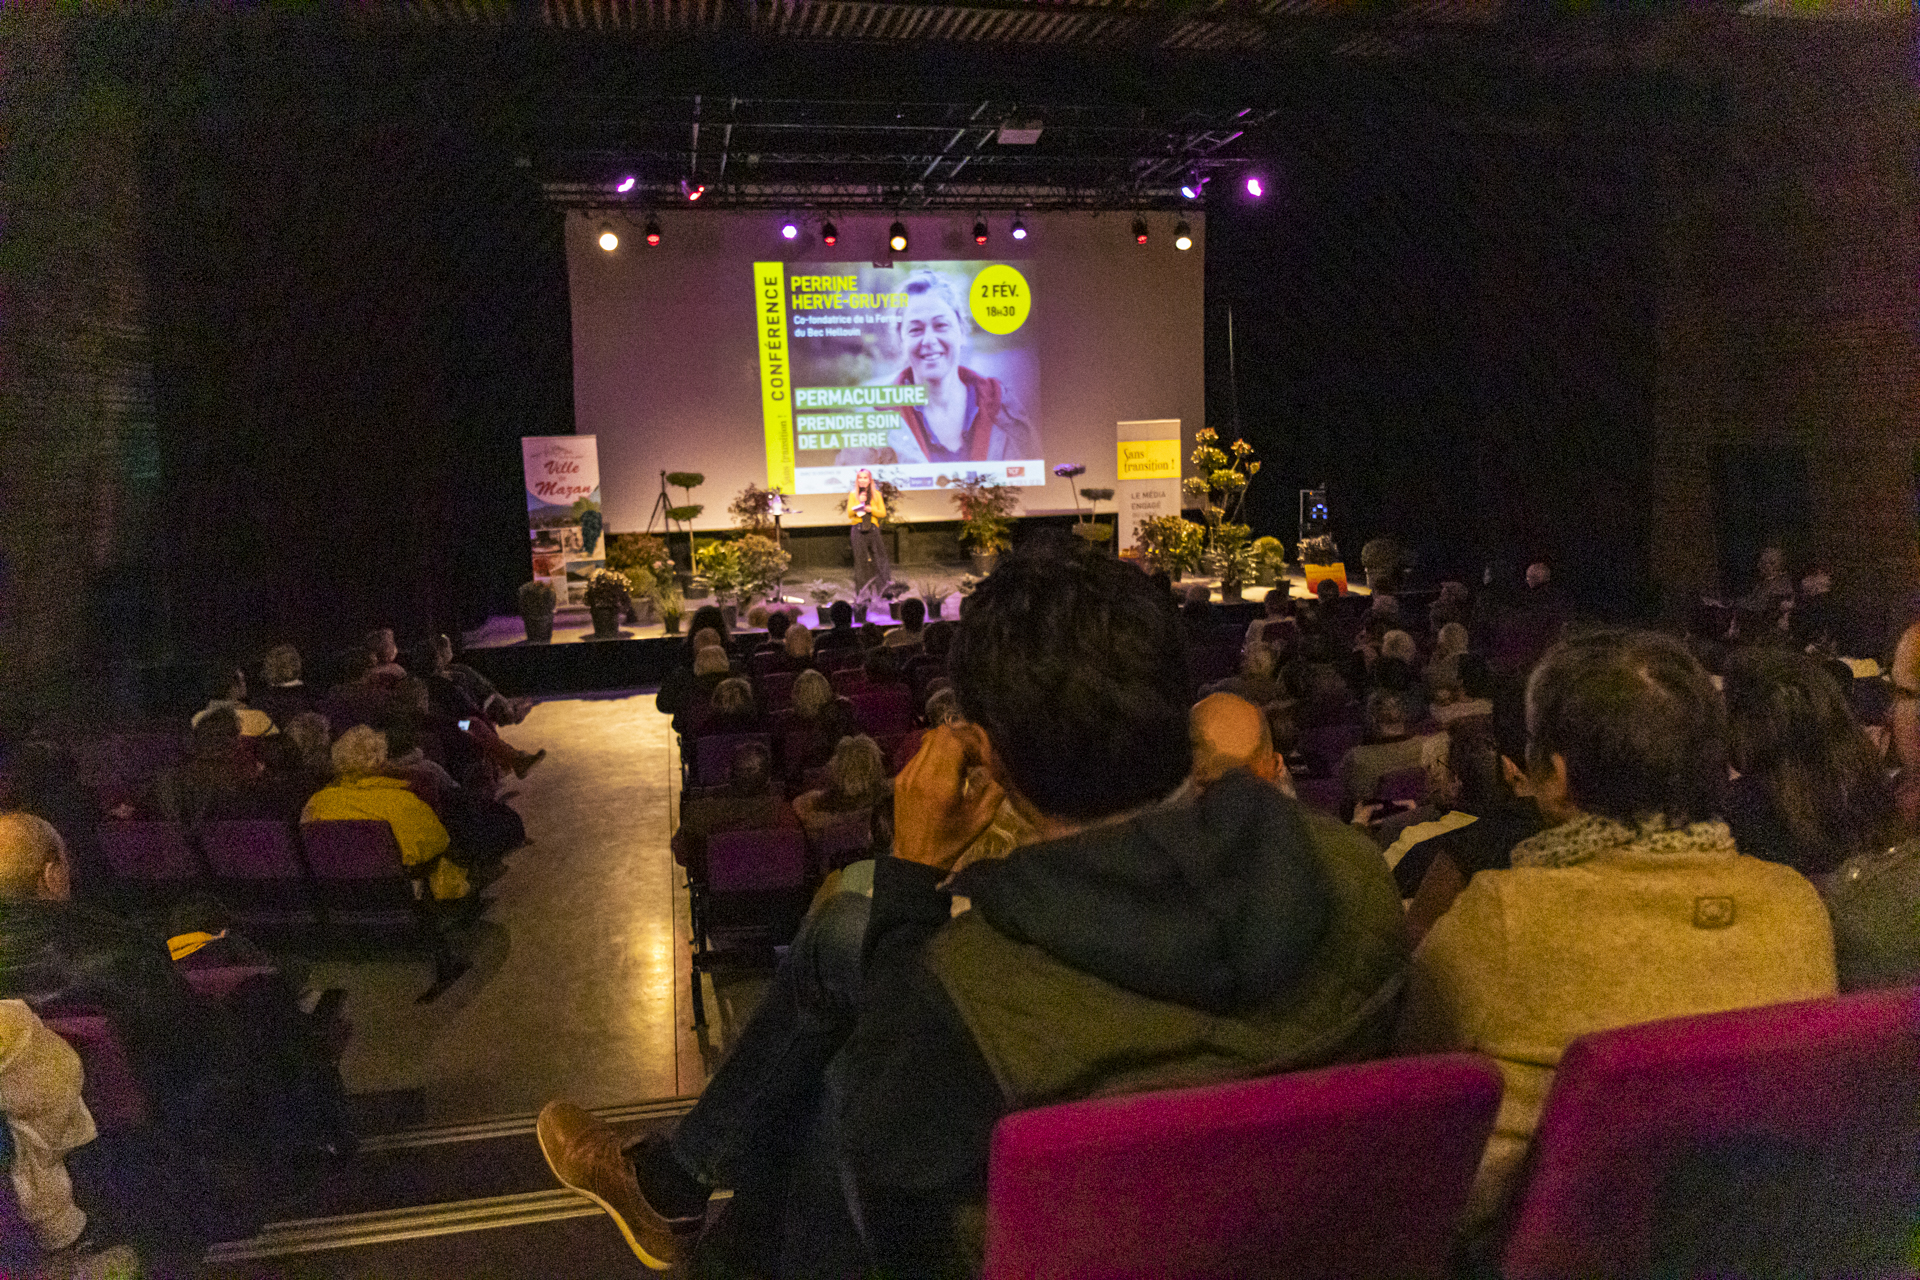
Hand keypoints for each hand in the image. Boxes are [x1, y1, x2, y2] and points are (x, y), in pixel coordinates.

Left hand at [893, 725, 1004, 871]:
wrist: (914, 860)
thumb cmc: (950, 843)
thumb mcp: (980, 821)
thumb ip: (993, 791)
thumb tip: (994, 771)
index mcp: (940, 784)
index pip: (955, 740)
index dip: (975, 743)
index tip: (984, 762)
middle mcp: (920, 773)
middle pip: (942, 733)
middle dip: (964, 738)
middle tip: (976, 755)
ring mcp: (907, 774)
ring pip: (929, 738)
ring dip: (950, 743)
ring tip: (962, 760)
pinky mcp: (901, 778)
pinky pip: (920, 752)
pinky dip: (937, 753)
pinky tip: (946, 770)